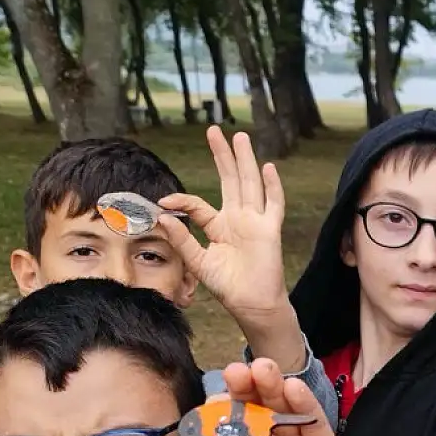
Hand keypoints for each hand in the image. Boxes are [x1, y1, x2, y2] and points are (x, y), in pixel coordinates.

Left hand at [159, 127, 303, 368]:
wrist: (252, 304)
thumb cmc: (228, 286)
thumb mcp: (198, 262)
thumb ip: (182, 239)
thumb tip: (163, 217)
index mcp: (219, 226)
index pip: (199, 204)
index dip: (181, 200)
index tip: (163, 202)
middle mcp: (238, 219)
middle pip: (230, 180)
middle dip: (222, 155)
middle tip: (213, 131)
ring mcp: (255, 222)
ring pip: (250, 184)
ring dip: (245, 161)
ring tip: (239, 137)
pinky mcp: (269, 230)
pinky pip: (273, 204)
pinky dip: (272, 187)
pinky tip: (269, 167)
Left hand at [207, 359, 366, 435]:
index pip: (224, 429)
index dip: (221, 413)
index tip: (217, 401)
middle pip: (252, 410)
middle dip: (244, 389)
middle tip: (238, 372)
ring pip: (280, 407)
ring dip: (272, 387)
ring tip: (265, 370)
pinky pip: (312, 420)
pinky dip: (304, 402)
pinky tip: (294, 389)